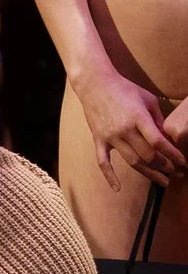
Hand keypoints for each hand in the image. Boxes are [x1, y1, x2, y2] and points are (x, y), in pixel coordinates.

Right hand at [76, 63, 185, 185]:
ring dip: (149, 173)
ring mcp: (110, 136)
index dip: (172, 154)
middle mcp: (123, 129)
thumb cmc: (125, 89)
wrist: (95, 85)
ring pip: (131, 161)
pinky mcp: (98, 139)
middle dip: (164, 166)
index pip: (158, 142)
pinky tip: (117, 188)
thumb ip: (158, 120)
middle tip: (176, 172)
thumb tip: (167, 139)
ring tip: (163, 181)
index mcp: (138, 117)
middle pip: (147, 155)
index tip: (183, 162)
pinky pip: (103, 162)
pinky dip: (110, 176)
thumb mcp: (148, 99)